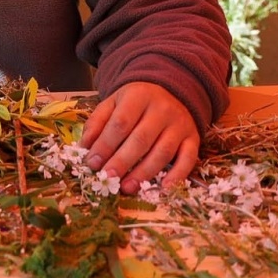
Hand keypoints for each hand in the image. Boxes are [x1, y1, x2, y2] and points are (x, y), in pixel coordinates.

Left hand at [81, 81, 199, 192]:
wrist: (172, 90)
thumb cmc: (136, 101)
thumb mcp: (113, 102)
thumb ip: (97, 122)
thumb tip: (84, 148)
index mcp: (138, 97)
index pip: (121, 123)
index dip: (106, 144)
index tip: (93, 163)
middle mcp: (162, 110)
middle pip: (141, 139)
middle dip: (122, 161)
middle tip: (108, 178)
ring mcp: (180, 125)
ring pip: (163, 151)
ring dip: (144, 172)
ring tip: (127, 187)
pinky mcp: (193, 138)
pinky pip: (188, 158)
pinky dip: (178, 174)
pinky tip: (164, 187)